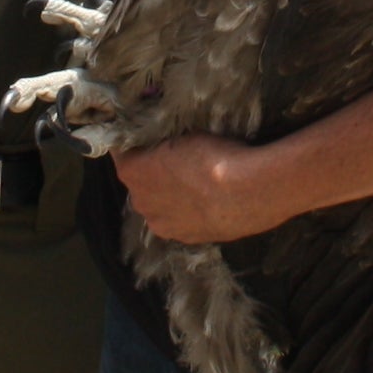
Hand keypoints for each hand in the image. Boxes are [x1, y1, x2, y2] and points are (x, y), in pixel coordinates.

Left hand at [114, 133, 294, 244]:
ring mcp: (163, 225)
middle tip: (178, 158)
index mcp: (132, 172)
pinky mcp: (186, 239)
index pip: (121, 152)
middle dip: (152, 171)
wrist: (252, 191)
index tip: (147, 136)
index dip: (134, 143)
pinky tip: (207, 200)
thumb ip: (164, 139)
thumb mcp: (185, 133)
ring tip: (197, 182)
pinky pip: (179, 220)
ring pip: (159, 204)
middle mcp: (140, 202)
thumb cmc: (216, 155)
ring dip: (169, 194)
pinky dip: (187, 211)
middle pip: (139, 181)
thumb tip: (160, 139)